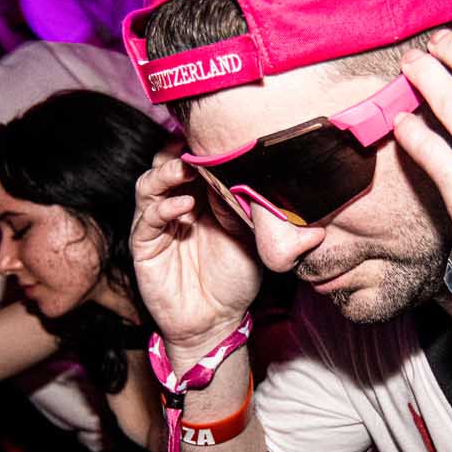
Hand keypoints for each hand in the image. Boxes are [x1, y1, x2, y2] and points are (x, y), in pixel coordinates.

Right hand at [130, 152, 263, 364]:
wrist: (215, 320)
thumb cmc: (235, 278)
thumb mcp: (255, 241)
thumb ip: (268, 217)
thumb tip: (307, 207)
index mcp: (202, 196)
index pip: (194, 159)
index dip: (203, 144)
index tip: (220, 131)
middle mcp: (176, 204)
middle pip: (166, 162)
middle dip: (180, 149)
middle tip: (199, 142)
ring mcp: (158, 223)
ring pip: (149, 184)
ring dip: (166, 172)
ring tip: (186, 167)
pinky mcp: (144, 245)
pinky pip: (147, 219)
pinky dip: (164, 207)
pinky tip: (184, 206)